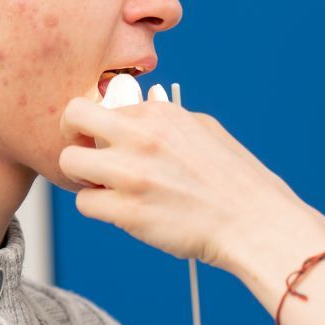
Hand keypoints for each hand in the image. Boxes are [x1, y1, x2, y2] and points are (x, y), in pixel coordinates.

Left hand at [57, 95, 323, 273]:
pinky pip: (86, 204)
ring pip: (70, 164)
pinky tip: (124, 210)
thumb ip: (166, 117)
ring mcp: (131, 175)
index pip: (102, 103)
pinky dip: (100, 209)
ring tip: (107, 186)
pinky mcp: (128, 212)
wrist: (253, 222)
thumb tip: (142, 105)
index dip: (99, 122)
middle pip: (72, 118)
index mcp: (159, 113)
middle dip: (74, 135)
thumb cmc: (235, 180)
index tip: (104, 136)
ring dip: (84, 176)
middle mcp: (141, 137)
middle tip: (87, 153)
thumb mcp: (204, 130)